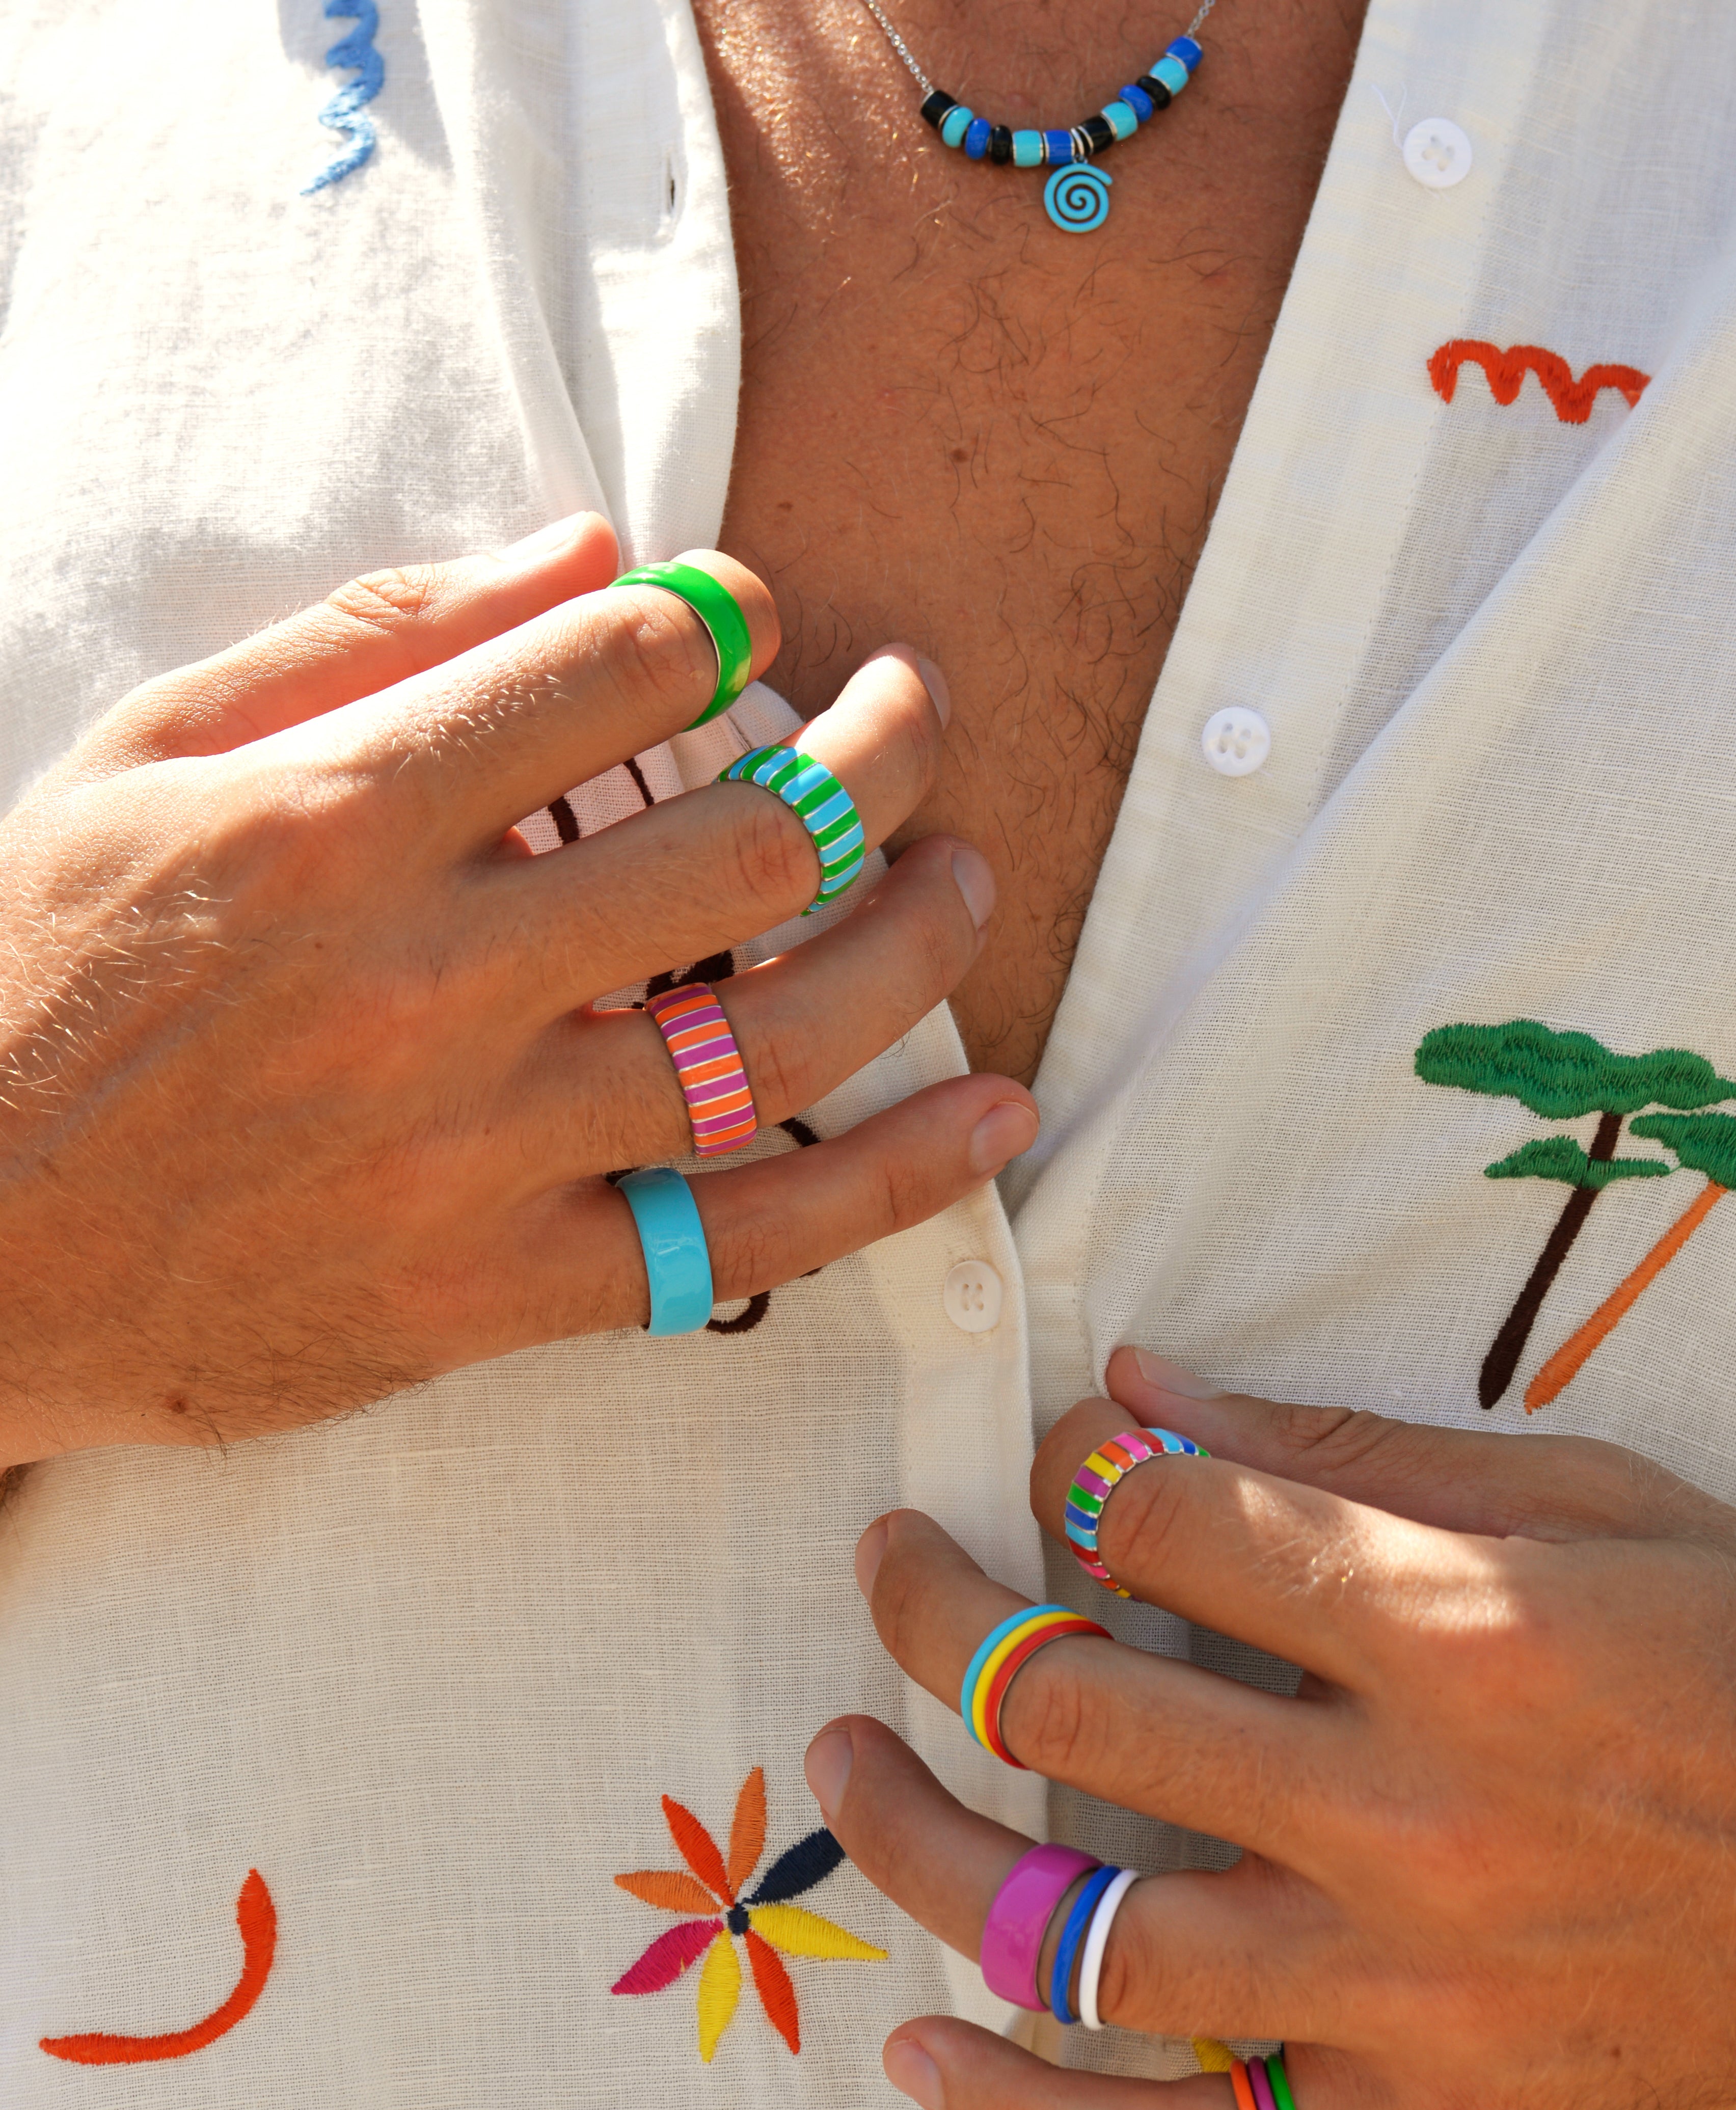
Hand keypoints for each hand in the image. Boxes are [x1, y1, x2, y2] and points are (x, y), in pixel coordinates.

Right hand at [0, 515, 1035, 1461]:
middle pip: (748, 844)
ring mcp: (475, 1148)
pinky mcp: (498, 1289)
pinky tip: (998, 1114)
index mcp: (331, 820)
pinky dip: (894, 1181)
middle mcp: (426, 981)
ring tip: (965, 877)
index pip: (609, 671)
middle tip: (914, 716)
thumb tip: (594, 553)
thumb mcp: (149, 757)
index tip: (749, 619)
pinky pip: (747, 1236)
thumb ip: (370, 637)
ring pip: (780, 1035)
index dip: (718, 619)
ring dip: (915, 940)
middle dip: (874, 754)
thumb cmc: (33, 972)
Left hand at [808, 1346, 1735, 2109]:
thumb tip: (1142, 1394)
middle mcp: (1411, 1817)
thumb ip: (1347, 1448)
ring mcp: (1412, 1995)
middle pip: (1085, 1705)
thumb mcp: (1591, 1500)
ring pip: (1086, 1932)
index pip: (1169, 1525)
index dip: (1077, 1474)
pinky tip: (921, 2045)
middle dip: (944, 1614)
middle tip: (887, 1571)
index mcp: (1456, 1632)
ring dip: (924, 1845)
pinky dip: (1030, 2109)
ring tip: (840, 1765)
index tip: (1058, 1467)